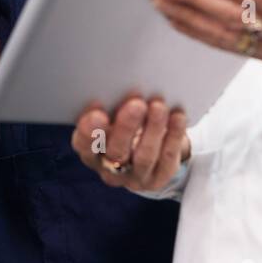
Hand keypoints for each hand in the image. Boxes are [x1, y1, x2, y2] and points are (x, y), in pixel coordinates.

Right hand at [71, 95, 188, 192]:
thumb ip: (111, 106)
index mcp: (91, 150)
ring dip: (152, 129)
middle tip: (136, 104)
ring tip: (158, 106)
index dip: (89, 131)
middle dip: (126, 127)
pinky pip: (167, 157)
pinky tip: (176, 116)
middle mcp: (109, 168)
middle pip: (116, 152)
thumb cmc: (124, 124)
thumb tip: (120, 84)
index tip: (97, 113)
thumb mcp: (112, 116)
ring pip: (144, 156)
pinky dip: (173, 135)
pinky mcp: (158, 178)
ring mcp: (135, 176)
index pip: (85, 145)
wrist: (149, 148)